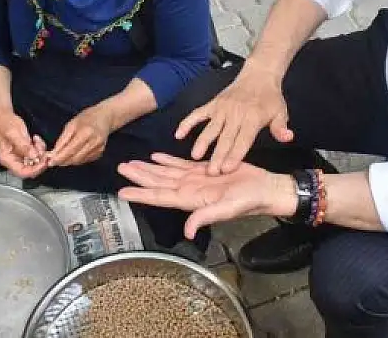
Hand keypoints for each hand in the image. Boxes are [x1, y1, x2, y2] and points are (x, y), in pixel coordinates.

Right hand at [0, 112, 47, 178]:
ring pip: (35, 161)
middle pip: (30, 169)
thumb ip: (23, 146)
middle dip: (39, 159)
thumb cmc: (3, 123)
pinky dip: (39, 147)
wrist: (2, 114)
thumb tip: (34, 156)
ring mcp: (20, 155)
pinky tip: (35, 138)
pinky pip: (36, 153)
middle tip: (42, 148)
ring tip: (36, 140)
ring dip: (40, 152)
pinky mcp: (25, 150)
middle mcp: (13, 160)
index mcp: (7, 159)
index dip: (35, 170)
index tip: (44, 161)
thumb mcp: (13, 133)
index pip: (22, 172)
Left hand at [49, 105, 114, 166]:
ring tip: (61, 159)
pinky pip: (86, 160)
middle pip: (75, 157)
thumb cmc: (86, 118)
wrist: (104, 117)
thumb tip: (54, 153)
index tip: (50, 162)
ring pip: (80, 160)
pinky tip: (72, 156)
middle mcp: (94, 141)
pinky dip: (77, 160)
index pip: (70, 149)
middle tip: (53, 162)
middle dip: (63, 161)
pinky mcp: (101, 152)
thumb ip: (63, 139)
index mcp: (86, 132)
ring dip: (69, 162)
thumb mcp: (71, 124)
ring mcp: (99, 148)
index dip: (59, 157)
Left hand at [118, 154, 295, 238]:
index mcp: (192, 199)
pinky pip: (181, 164)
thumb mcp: (228, 209)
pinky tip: (156, 156)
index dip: (141, 195)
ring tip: (131, 162)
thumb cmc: (250, 201)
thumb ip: (206, 217)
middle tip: (120, 169)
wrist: (266, 189)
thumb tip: (187, 230)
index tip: (122, 192)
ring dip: (148, 168)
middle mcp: (189, 190)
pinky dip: (167, 160)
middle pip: (158, 183)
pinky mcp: (204, 170)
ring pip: (166, 173)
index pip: (160, 197)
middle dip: (138, 177)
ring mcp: (195, 180)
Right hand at [175, 64, 293, 175]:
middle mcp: (235, 114)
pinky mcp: (213, 104)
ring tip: (194, 157)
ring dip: (202, 142)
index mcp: (252, 119)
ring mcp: (222, 109)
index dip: (235, 155)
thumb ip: (281, 127)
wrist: (258, 75)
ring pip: (210, 128)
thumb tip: (288, 137)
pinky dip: (187, 123)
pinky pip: (197, 114)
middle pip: (225, 138)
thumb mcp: (280, 112)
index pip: (243, 140)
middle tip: (211, 173)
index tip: (227, 169)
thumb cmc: (270, 98)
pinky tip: (178, 134)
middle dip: (217, 156)